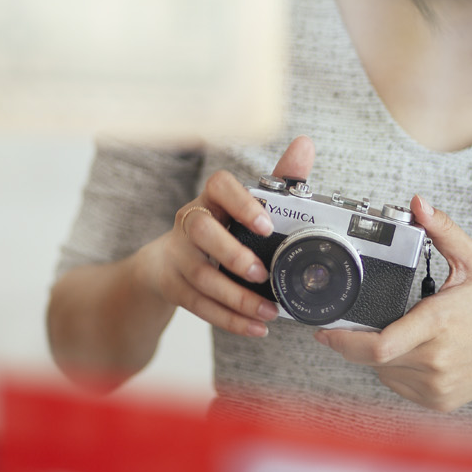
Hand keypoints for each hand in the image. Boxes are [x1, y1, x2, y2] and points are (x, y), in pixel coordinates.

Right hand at [135, 136, 316, 338]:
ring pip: (201, 275)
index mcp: (211, 199)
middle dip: (232, 253)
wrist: (165, 265)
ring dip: (236, 297)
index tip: (266, 223)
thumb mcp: (246, 205)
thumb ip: (279, 180)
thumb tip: (305, 143)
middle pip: (201, 230)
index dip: (241, 203)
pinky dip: (228, 319)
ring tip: (267, 311)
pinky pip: (198, 305)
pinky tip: (254, 327)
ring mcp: (177, 255)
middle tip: (262, 273)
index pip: (219, 186)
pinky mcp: (173, 285)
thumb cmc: (218, 229)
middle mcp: (189, 222)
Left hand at [313, 196, 471, 411]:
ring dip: (374, 355)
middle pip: (373, 359)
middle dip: (352, 342)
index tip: (324, 331)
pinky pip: (399, 384)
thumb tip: (418, 203)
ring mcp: (437, 385)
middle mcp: (436, 360)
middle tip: (343, 326)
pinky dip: (393, 368)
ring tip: (391, 330)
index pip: (379, 345)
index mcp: (438, 324)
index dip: (343, 341)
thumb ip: (443, 229)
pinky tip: (407, 350)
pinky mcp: (439, 400)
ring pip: (383, 373)